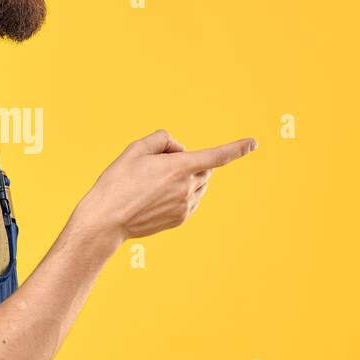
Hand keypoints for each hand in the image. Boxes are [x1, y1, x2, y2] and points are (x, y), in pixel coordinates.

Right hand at [77, 129, 256, 243]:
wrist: (106, 220)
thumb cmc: (117, 182)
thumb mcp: (134, 149)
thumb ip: (161, 139)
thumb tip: (177, 148)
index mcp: (178, 167)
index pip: (216, 155)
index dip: (236, 148)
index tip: (253, 143)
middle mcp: (186, 187)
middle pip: (204, 168)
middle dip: (190, 162)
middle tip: (159, 165)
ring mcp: (185, 205)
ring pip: (198, 185)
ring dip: (186, 178)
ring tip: (154, 184)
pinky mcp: (180, 218)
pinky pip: (191, 200)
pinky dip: (181, 194)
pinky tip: (157, 197)